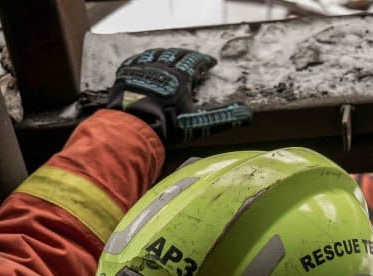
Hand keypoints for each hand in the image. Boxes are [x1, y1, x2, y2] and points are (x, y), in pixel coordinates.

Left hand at [108, 48, 251, 141]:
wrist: (131, 126)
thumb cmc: (167, 125)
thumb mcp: (198, 123)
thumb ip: (222, 118)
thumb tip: (248, 113)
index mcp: (179, 76)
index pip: (195, 62)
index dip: (204, 61)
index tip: (211, 62)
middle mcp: (161, 67)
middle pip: (176, 54)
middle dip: (186, 55)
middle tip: (193, 57)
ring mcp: (141, 69)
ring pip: (156, 54)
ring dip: (166, 53)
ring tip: (170, 55)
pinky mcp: (125, 75)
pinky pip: (136, 60)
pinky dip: (144, 58)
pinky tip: (145, 61)